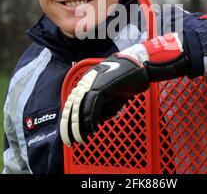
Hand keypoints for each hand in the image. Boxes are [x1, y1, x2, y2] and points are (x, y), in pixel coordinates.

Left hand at [60, 33, 188, 145]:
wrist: (138, 64)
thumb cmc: (126, 79)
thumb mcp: (112, 96)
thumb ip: (102, 107)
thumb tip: (94, 122)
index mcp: (86, 83)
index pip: (71, 104)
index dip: (68, 121)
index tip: (69, 133)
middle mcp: (86, 83)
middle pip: (72, 108)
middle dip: (69, 127)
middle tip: (70, 141)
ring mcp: (94, 84)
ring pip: (81, 109)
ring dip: (79, 127)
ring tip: (81, 139)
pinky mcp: (103, 87)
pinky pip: (94, 107)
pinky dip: (92, 120)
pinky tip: (92, 130)